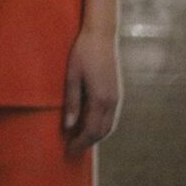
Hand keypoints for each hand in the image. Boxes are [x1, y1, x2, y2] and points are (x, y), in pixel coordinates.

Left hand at [63, 27, 120, 152]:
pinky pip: (111, 117)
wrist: (101, 36)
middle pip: (102, 131)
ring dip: (95, 135)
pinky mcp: (116, 93)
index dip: (80, 141)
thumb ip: (72, 102)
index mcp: (100, 99)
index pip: (91, 129)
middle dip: (88, 142)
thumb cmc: (82, 53)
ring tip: (79, 139)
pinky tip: (90, 125)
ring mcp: (117, 98)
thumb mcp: (72, 76)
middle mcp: (112, 102)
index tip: (68, 148)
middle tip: (72, 148)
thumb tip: (68, 126)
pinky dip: (101, 126)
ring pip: (109, 126)